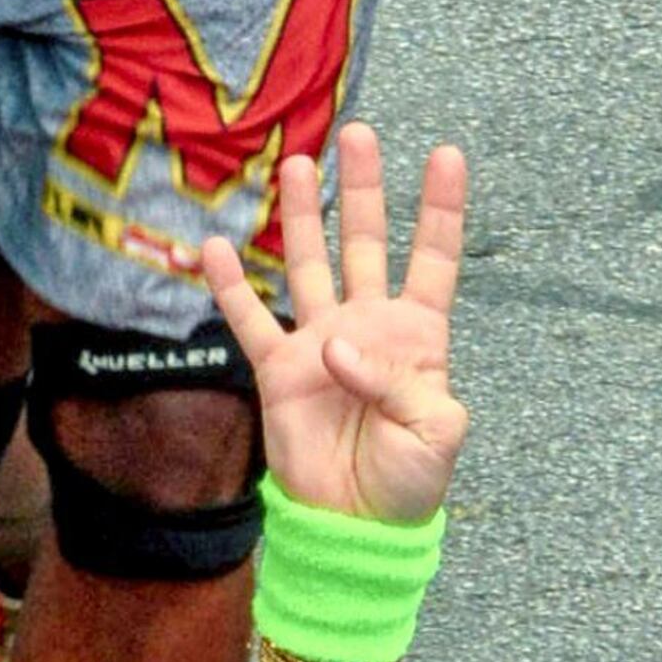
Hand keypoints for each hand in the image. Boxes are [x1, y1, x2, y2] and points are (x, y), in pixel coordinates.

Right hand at [198, 128, 471, 522]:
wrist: (356, 526)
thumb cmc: (408, 483)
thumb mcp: (434, 434)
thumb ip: (397, 383)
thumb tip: (339, 346)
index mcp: (418, 337)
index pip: (432, 260)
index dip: (440, 210)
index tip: (446, 155)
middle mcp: (368, 327)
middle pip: (366, 243)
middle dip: (363, 190)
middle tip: (359, 135)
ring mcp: (320, 343)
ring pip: (310, 264)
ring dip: (303, 215)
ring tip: (297, 163)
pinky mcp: (279, 369)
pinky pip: (250, 319)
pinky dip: (232, 285)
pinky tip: (215, 246)